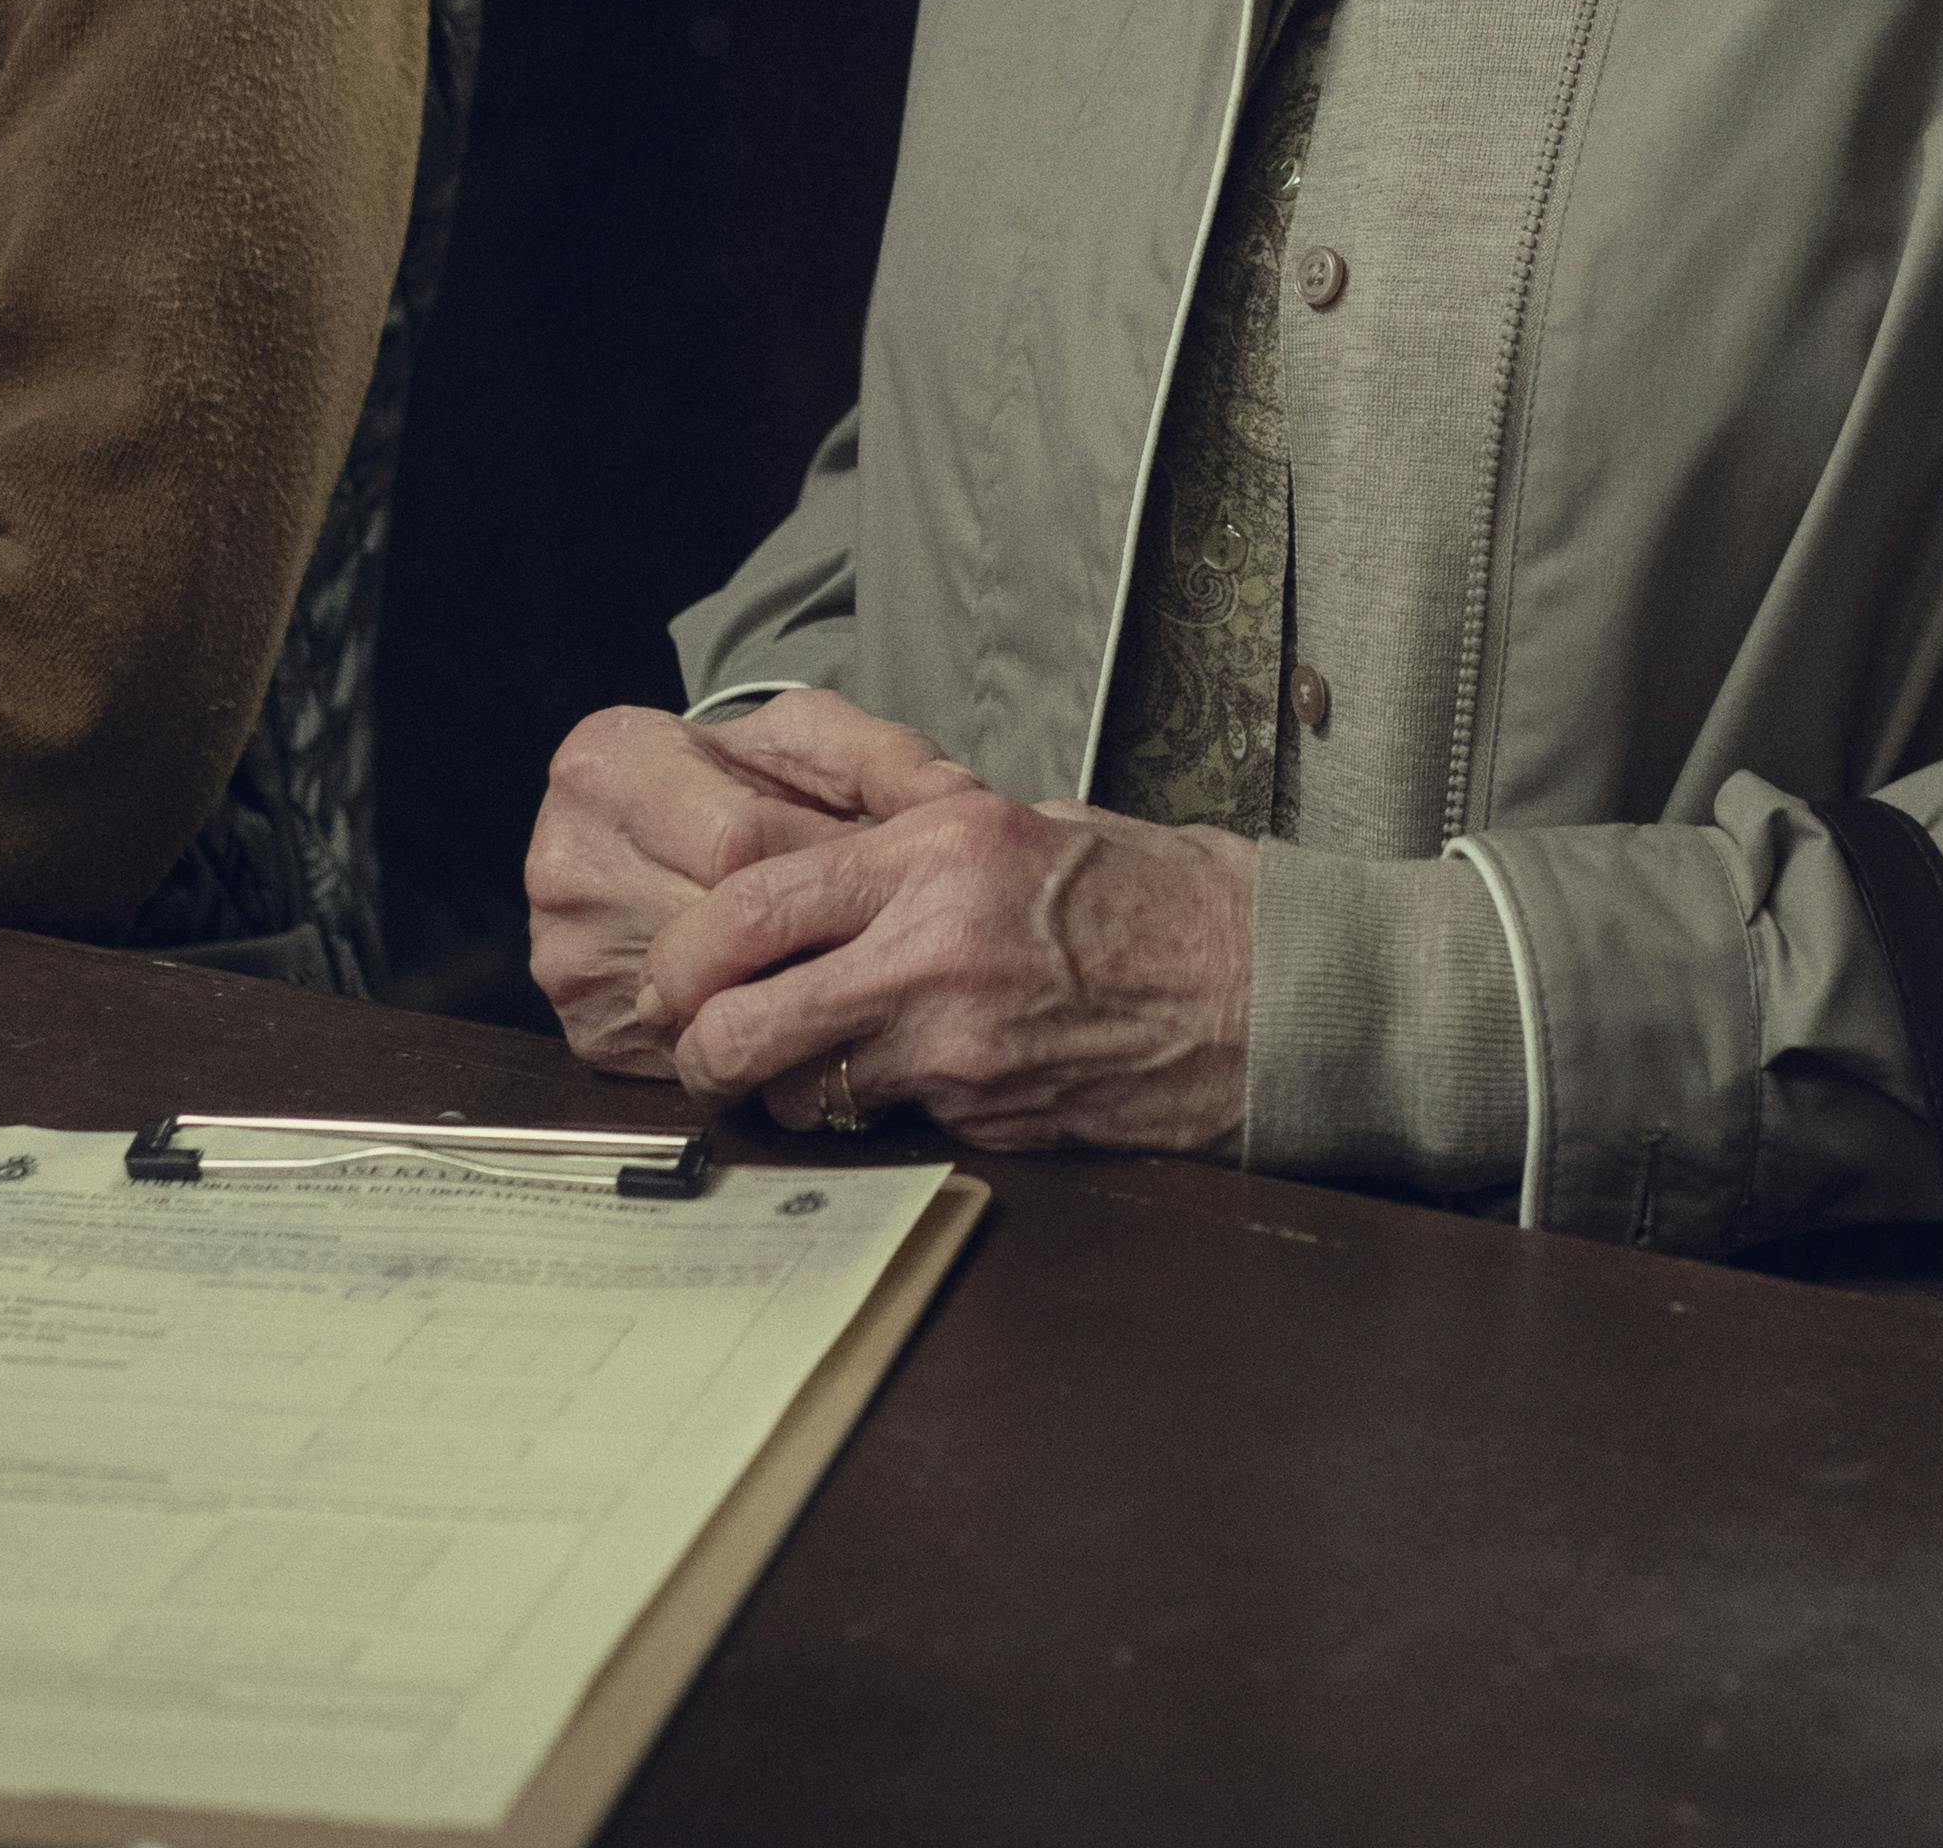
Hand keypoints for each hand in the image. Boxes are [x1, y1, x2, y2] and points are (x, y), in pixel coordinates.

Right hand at [526, 690, 980, 1078]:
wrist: (667, 829)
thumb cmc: (746, 781)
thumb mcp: (813, 741)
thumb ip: (883, 755)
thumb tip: (956, 797)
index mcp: (607, 766)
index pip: (740, 843)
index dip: (828, 871)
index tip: (891, 884)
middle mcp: (567, 859)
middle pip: (720, 933)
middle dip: (816, 943)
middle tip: (887, 947)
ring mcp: (565, 952)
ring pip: (710, 1006)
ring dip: (791, 1002)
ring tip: (849, 980)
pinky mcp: (586, 1026)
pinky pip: (689, 1053)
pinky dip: (755, 1043)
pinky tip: (799, 1017)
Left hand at [634, 789, 1252, 1157]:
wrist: (1262, 985)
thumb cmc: (1148, 893)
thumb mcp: (1017, 821)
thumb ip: (904, 840)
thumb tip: (799, 858)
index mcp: (935, 853)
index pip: (745, 908)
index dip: (685, 955)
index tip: (680, 970)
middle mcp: (933, 947)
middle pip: (739, 1022)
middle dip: (700, 1048)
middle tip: (703, 1046)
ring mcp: (959, 1046)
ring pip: (798, 1092)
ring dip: (783, 1091)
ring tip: (808, 1066)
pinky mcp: (987, 1118)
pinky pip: (885, 1122)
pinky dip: (878, 1111)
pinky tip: (918, 1079)